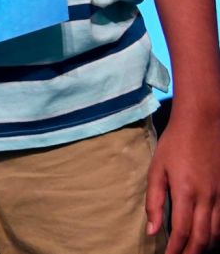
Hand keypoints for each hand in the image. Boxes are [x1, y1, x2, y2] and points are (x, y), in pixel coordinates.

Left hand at [147, 103, 219, 253]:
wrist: (202, 123)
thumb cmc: (174, 144)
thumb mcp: (156, 170)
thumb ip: (153, 201)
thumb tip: (151, 230)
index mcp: (186, 193)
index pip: (181, 232)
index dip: (175, 250)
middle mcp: (207, 198)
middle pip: (202, 238)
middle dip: (191, 253)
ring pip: (216, 233)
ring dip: (204, 246)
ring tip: (191, 252)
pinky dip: (215, 234)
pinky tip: (206, 237)